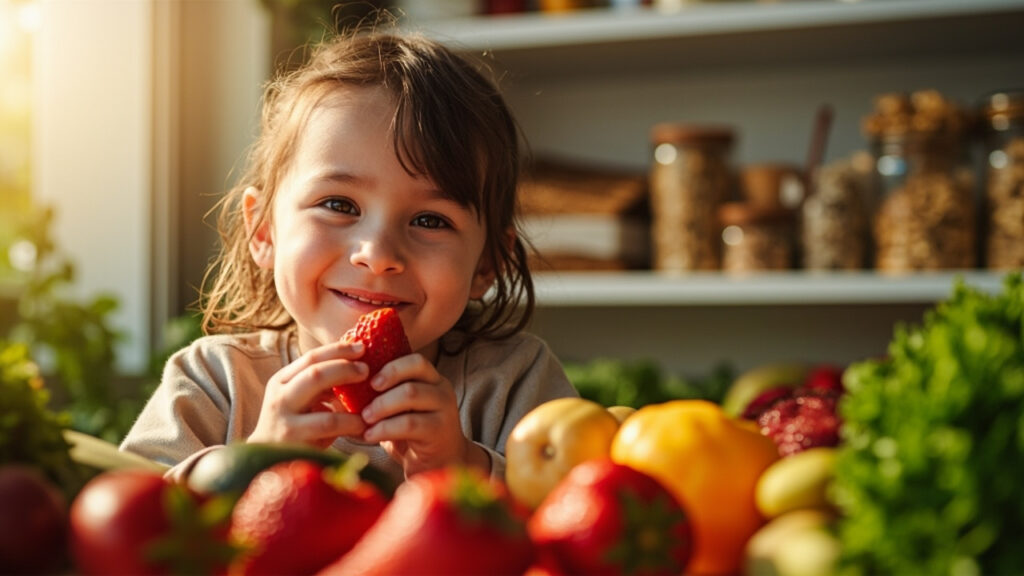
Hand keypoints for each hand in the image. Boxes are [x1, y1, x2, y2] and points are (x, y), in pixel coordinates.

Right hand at [248, 340, 369, 448]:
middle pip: (315, 374)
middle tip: (366, 370)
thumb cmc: (293, 426)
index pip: (311, 358)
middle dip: (345, 369)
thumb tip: (358, 366)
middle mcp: (279, 397)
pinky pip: (328, 428)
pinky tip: (363, 427)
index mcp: (281, 381)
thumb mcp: (301, 399)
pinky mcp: (293, 442)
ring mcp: (284, 421)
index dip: (338, 350)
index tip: (361, 347)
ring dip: (351, 404)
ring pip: (322, 404)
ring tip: (371, 406)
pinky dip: (350, 424)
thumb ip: (322, 385)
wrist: (265, 460)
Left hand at [359, 354, 488, 476]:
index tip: (368, 379)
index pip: (415, 359)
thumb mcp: (395, 412)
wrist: (438, 466)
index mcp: (431, 379)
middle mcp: (442, 389)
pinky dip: (385, 428)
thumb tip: (336, 397)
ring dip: (382, 405)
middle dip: (386, 379)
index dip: (391, 365)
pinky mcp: (440, 431)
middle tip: (364, 397)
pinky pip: (409, 423)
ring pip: (411, 393)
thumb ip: (377, 400)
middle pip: (415, 369)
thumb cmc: (410, 436)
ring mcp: (445, 409)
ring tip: (365, 418)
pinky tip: (370, 436)